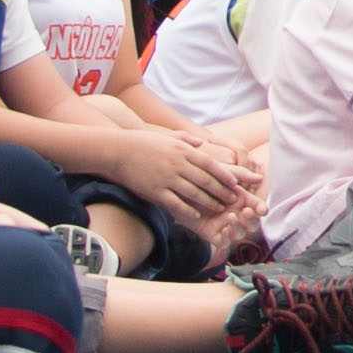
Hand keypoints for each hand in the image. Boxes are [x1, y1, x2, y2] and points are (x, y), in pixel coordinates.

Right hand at [124, 130, 252, 220]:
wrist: (117, 151)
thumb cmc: (142, 143)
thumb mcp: (166, 137)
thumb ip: (185, 139)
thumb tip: (201, 142)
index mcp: (182, 150)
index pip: (210, 164)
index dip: (224, 175)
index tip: (235, 183)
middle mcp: (178, 164)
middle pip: (206, 181)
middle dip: (222, 191)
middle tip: (233, 199)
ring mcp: (167, 178)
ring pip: (194, 194)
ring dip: (209, 202)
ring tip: (219, 209)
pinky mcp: (156, 191)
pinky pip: (176, 203)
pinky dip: (188, 210)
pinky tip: (196, 215)